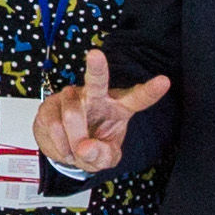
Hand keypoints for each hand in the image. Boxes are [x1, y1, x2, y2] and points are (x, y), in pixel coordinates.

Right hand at [27, 44, 168, 174]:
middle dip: (97, 67)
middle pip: (98, 81)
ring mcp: (71, 97)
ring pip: (72, 115)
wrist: (64, 147)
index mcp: (119, 106)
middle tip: (95, 55)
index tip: (165, 81)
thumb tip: (84, 148)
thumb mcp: (105, 159)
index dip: (150, 91)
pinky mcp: (50, 104)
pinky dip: (60, 144)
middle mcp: (96, 96)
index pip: (137, 98)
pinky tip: (64, 146)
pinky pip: (54, 125)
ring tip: (76, 150)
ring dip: (73, 140)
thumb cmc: (92, 146)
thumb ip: (102, 156)